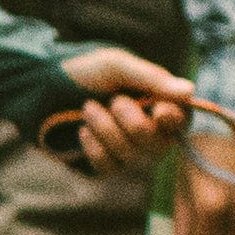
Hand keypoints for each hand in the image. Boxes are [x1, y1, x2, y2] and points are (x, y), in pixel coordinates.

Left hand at [59, 47, 194, 169]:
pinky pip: (109, 168)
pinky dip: (94, 148)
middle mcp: (150, 133)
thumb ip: (151, 79)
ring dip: (105, 129)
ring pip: (130, 156)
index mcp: (159, 103)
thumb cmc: (86, 72)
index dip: (171, 119)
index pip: (182, 121)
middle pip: (156, 145)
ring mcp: (128, 153)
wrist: (45, 89)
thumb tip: (189, 91)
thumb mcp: (116, 65)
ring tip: (87, 108)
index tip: (158, 110)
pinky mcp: (105, 167)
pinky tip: (83, 132)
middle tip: (112, 100)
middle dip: (130, 121)